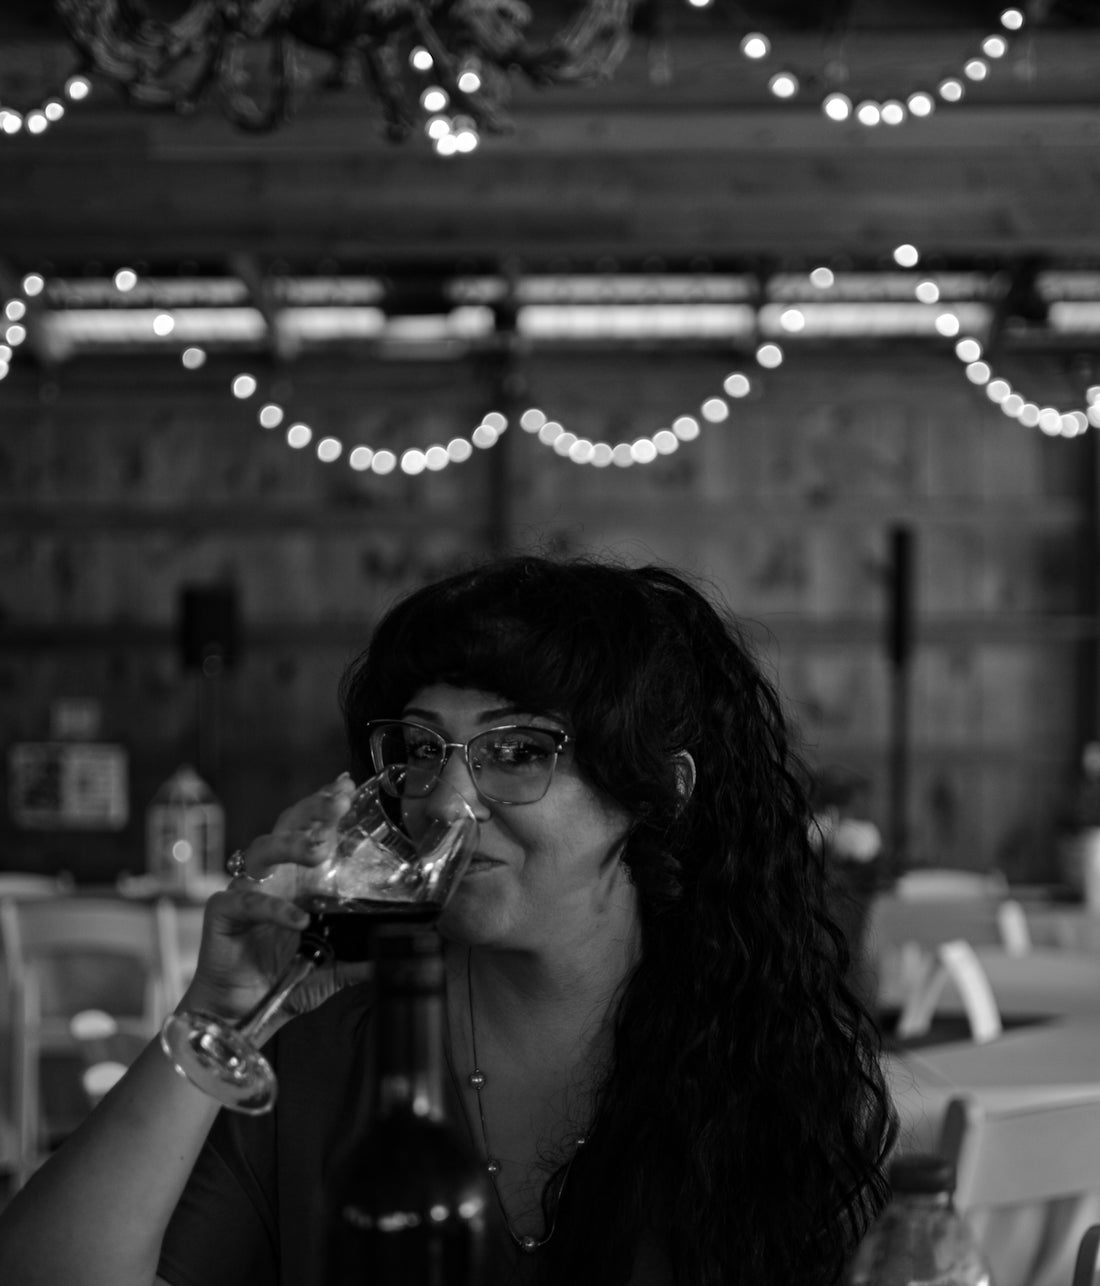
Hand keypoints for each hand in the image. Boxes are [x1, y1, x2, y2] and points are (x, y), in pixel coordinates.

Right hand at [177, 773, 366, 1023]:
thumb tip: (400, 952)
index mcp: (296, 877)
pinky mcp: (224, 913)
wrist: (240, 1011)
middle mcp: (271, 876)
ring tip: (320, 850)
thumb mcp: (332, 966)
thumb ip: (360, 956)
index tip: (346, 784)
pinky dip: (275, 908)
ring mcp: (244, 890)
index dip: (324, 803)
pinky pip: (248, 902)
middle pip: (287, 825)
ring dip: (292, 844)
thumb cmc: (281, 978)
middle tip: (338, 802)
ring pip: (262, 850)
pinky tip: (298, 918)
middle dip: (313, 809)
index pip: (310, 828)